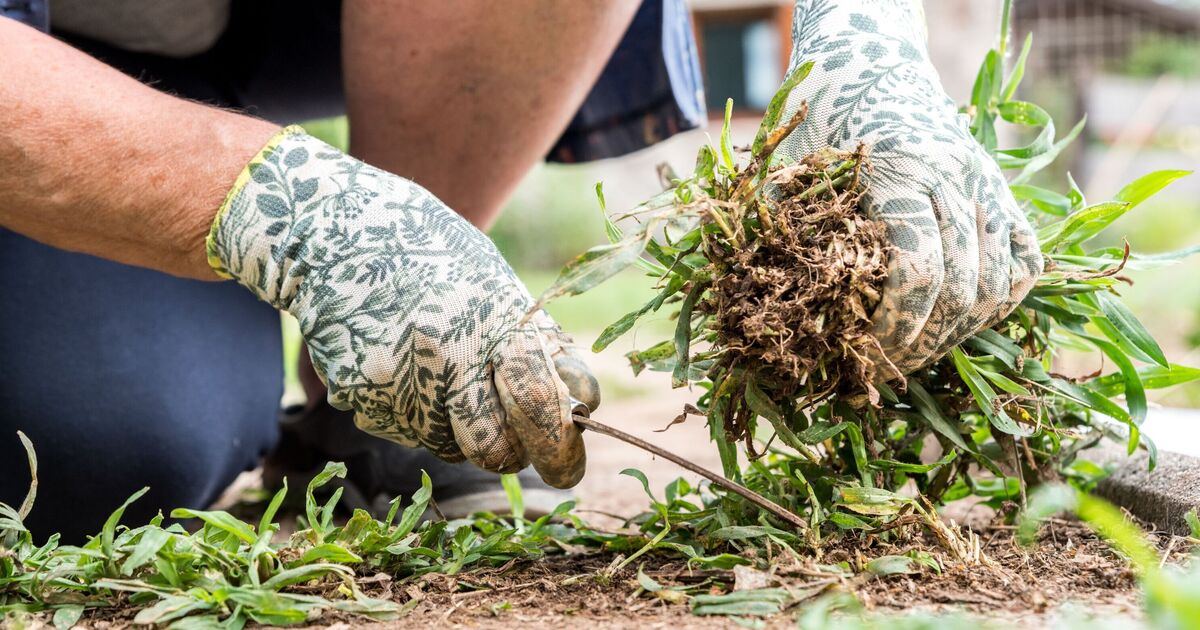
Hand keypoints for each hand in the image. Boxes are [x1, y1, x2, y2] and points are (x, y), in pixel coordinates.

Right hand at [207, 128, 599, 487]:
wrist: (336, 233)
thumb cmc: (434, 257)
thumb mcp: (495, 285)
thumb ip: (534, 346)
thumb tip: (581, 407)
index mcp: (492, 320)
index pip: (537, 403)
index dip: (557, 446)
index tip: (565, 467)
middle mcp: (445, 354)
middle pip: (492, 449)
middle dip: (508, 453)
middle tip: (510, 441)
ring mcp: (396, 380)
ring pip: (447, 447)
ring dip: (456, 429)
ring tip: (441, 372)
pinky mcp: (358, 396)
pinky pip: (403, 431)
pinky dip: (412, 412)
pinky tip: (401, 364)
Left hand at [776, 0, 1042, 374]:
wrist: (871, 60)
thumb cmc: (822, 120)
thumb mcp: (795, 170)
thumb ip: (789, 232)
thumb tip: (773, 311)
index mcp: (900, 171)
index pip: (916, 273)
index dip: (896, 329)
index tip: (866, 358)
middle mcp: (955, 177)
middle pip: (961, 289)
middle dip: (925, 342)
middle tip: (887, 371)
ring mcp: (987, 183)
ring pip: (998, 282)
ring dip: (961, 332)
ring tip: (919, 354)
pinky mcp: (1003, 189)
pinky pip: (1025, 260)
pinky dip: (1001, 301)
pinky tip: (961, 324)